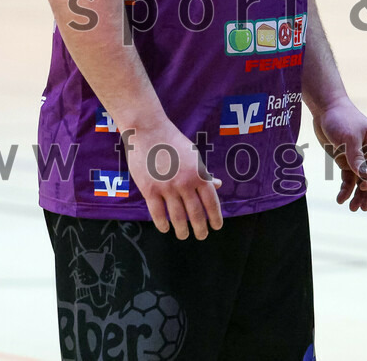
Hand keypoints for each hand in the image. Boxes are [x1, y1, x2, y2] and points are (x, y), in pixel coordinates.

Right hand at [122, 121, 222, 239]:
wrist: (149, 131)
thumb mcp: (194, 155)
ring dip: (182, 229)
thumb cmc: (173, 142)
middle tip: (202, 236)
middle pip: (195, 213)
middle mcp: (185, 183)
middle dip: (201, 228)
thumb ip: (204, 172)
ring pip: (177, 217)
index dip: (215, 217)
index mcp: (198, 174)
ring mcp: (167, 188)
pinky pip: (157, 213)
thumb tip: (217, 185)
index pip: (211, 201)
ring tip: (184, 235)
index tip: (217, 226)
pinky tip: (165, 228)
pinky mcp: (149, 190)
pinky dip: (162, 224)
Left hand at [312, 98, 366, 210]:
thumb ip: (357, 158)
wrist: (326, 108)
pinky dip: (346, 189)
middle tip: (362, 208)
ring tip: (352, 208)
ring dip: (358, 196)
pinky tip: (340, 199)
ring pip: (362, 182)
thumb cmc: (342, 118)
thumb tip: (365, 178)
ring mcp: (359, 159)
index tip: (362, 186)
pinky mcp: (346, 161)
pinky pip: (349, 179)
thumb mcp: (350, 138)